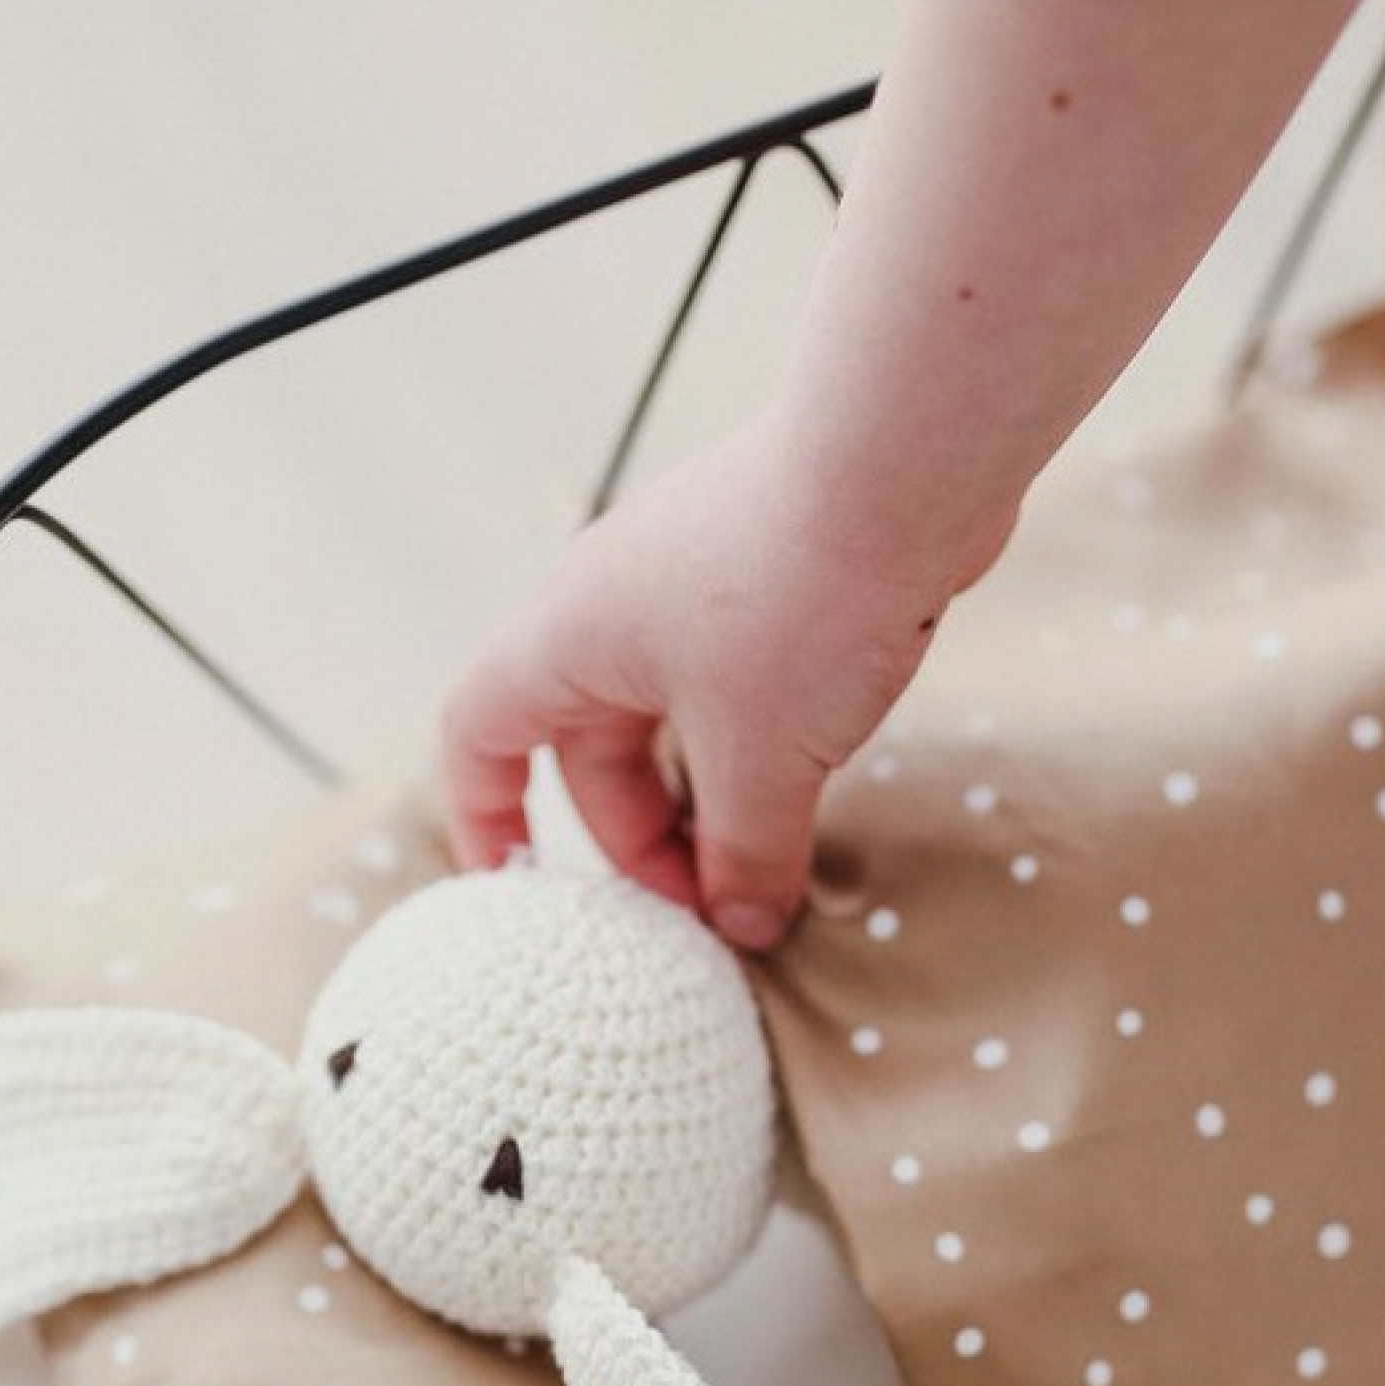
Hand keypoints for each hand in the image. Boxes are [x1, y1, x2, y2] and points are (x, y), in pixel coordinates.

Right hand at [440, 415, 1010, 950]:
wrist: (906, 461)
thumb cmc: (802, 597)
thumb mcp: (764, 758)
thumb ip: (747, 855)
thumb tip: (747, 923)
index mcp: (567, 638)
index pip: (478, 736)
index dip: (485, 819)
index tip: (523, 891)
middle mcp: (610, 601)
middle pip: (591, 748)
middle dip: (642, 838)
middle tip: (709, 909)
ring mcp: (689, 581)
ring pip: (671, 719)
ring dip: (706, 800)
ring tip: (766, 867)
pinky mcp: (763, 571)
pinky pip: (734, 681)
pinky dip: (757, 748)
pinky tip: (813, 787)